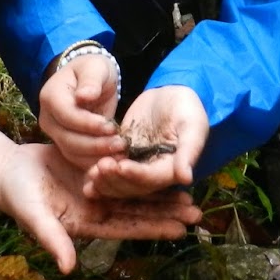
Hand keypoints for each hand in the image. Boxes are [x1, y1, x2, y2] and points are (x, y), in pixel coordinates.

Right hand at [0, 142, 200, 272]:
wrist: (9, 169)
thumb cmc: (18, 197)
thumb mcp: (34, 217)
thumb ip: (52, 239)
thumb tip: (68, 269)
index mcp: (89, 223)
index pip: (127, 228)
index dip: (152, 229)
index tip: (179, 231)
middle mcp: (99, 208)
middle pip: (138, 211)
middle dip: (167, 212)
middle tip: (197, 212)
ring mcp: (99, 188)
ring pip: (136, 191)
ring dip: (160, 192)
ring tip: (188, 191)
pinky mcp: (97, 167)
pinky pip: (125, 169)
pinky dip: (142, 168)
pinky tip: (163, 163)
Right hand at [39, 53, 123, 169]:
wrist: (89, 81)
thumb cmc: (92, 70)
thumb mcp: (95, 68)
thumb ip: (91, 81)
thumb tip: (84, 96)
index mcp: (51, 95)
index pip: (67, 115)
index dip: (88, 124)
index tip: (111, 126)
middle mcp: (47, 117)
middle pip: (68, 139)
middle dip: (95, 144)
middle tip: (120, 144)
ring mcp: (53, 133)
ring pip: (72, 152)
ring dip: (97, 156)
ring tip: (120, 152)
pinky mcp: (64, 144)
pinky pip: (77, 158)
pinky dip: (95, 162)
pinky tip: (114, 158)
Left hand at [86, 85, 208, 199]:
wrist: (172, 92)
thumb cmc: (187, 107)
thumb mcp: (192, 126)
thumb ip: (189, 151)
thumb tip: (186, 178)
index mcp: (172, 168)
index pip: (152, 178)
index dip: (136, 175)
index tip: (121, 166)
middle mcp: (154, 172)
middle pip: (133, 186)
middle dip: (116, 180)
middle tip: (100, 168)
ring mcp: (138, 165)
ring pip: (120, 182)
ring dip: (106, 182)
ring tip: (92, 173)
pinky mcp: (124, 155)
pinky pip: (111, 169)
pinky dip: (100, 175)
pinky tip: (87, 176)